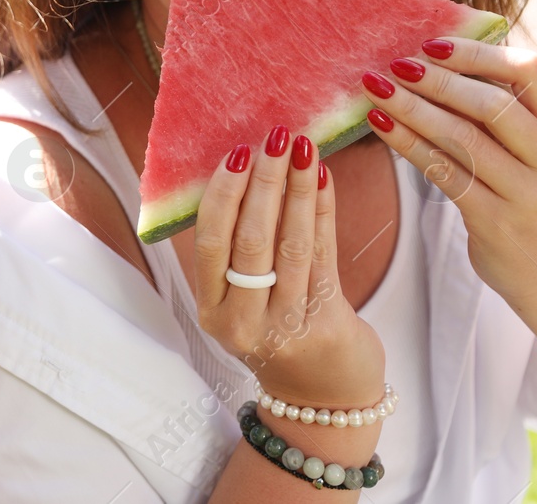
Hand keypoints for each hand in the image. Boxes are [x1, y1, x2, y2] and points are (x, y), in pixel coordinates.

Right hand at [193, 125, 384, 407]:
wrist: (326, 398)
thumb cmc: (280, 331)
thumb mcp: (244, 300)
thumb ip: (239, 248)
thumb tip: (245, 168)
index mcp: (211, 310)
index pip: (209, 243)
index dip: (221, 194)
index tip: (235, 152)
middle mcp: (241, 321)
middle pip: (249, 240)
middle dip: (262, 182)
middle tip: (274, 138)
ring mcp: (285, 327)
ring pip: (290, 245)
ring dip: (296, 189)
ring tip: (302, 147)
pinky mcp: (327, 324)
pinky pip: (324, 256)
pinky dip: (323, 211)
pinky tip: (322, 178)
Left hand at [361, 38, 536, 348]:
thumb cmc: (531, 194)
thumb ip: (505, 111)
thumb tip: (437, 56)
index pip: (529, 73)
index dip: (477, 54)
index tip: (431, 44)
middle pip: (491, 106)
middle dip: (436, 81)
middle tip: (392, 64)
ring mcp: (526, 193)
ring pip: (462, 139)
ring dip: (412, 108)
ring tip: (374, 87)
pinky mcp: (495, 222)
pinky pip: (443, 173)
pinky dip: (407, 144)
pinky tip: (379, 123)